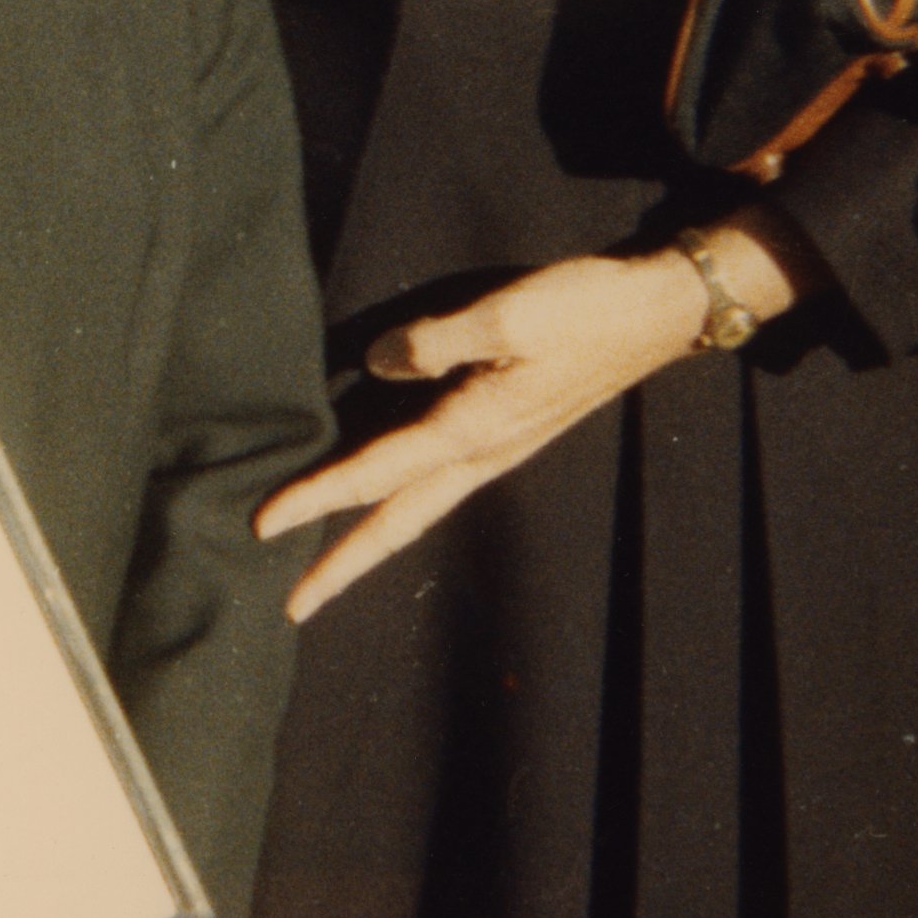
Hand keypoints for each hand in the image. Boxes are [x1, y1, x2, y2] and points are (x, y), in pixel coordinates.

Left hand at [257, 212, 820, 623]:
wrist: (655, 314)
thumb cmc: (585, 310)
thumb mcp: (508, 315)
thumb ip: (435, 341)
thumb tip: (377, 362)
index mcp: (474, 432)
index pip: (375, 474)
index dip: (315, 496)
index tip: (262, 523)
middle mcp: (482, 456)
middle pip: (396, 524)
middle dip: (342, 567)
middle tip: (292, 607)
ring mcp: (497, 451)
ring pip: (418, 510)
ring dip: (368, 541)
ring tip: (326, 567)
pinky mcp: (506, 433)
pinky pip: (438, 484)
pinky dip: (399, 504)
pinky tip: (386, 500)